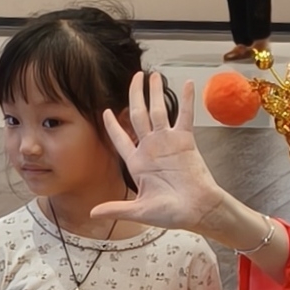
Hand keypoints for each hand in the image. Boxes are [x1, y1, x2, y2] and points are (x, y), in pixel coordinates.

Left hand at [94, 76, 223, 235]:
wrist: (198, 211)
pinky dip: (187, 100)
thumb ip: (117, 208)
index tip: (105, 111)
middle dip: (135, 96)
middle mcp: (151, 148)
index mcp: (138, 163)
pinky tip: (187, 84)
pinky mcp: (186, 140)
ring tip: (153, 75)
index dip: (112, 125)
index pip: (120, 139)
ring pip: (158, 111)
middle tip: (135, 78)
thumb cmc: (171, 213)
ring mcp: (168, 142)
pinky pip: (185, 116)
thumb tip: (92, 213)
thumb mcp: (140, 211)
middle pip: (138, 116)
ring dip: (155, 93)